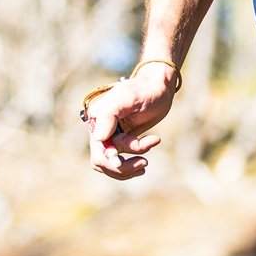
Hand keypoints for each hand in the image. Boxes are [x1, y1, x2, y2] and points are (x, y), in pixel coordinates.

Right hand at [83, 63, 181, 179]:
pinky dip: (134, 163)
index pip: (98, 147)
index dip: (111, 159)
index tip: (124, 159)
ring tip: (145, 162)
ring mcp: (110, 136)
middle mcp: (100, 128)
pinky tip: (146, 155)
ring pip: (112, 164)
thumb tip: (98, 137)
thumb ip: (110, 114)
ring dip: (129, 167)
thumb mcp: (128, 98)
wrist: (159, 88)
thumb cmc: (144, 90)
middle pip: (102, 161)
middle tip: (144, 163)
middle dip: (121, 167)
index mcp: (97, 118)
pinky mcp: (122, 140)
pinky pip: (122, 161)